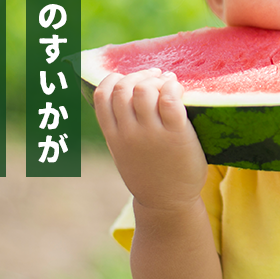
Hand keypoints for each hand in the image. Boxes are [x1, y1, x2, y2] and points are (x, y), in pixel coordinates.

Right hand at [94, 69, 208, 211]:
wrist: (168, 204)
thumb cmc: (149, 175)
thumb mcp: (124, 153)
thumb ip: (121, 128)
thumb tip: (126, 95)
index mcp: (114, 136)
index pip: (101, 95)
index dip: (112, 79)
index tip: (125, 78)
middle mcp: (129, 133)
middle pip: (124, 88)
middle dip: (138, 75)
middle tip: (153, 76)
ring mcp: (151, 134)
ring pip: (144, 90)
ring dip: (156, 80)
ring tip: (168, 81)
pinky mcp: (175, 134)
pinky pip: (169, 99)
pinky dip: (172, 87)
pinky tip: (177, 88)